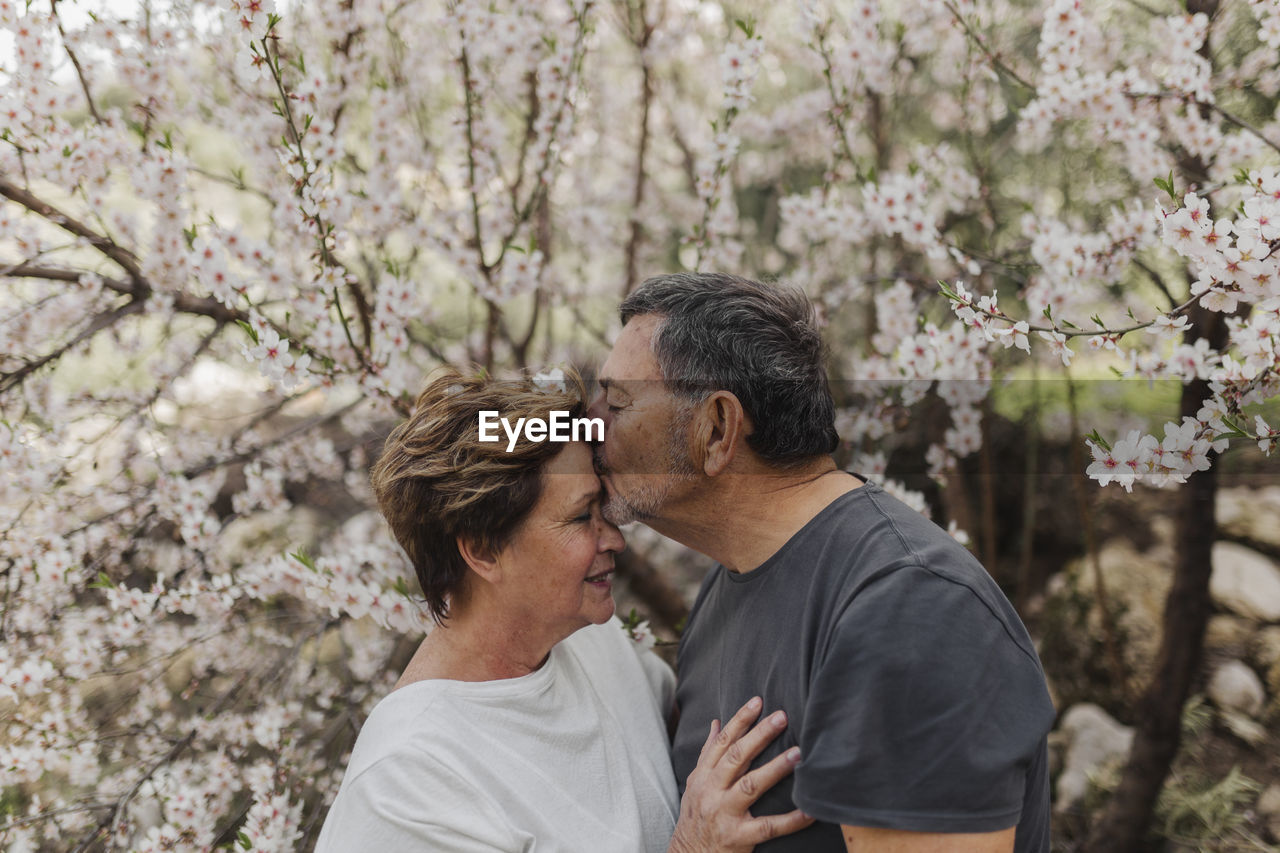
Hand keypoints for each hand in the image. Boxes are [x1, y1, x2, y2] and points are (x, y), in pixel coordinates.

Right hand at [667, 696, 814, 852]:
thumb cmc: (695, 818)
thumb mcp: (694, 785)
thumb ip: (707, 755)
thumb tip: (716, 723)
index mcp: (703, 776)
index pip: (722, 742)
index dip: (740, 720)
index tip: (758, 701)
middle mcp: (711, 792)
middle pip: (737, 758)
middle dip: (759, 735)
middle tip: (782, 717)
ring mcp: (724, 814)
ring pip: (751, 786)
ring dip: (776, 768)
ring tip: (798, 753)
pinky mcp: (738, 837)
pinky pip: (769, 827)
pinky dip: (791, 819)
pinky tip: (809, 810)